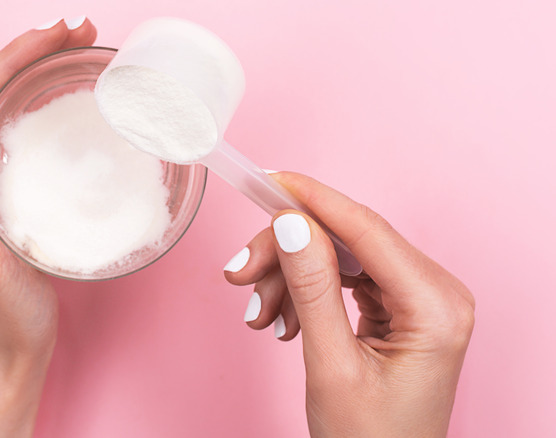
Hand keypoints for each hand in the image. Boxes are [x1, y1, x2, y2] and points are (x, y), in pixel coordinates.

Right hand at [224, 172, 474, 436]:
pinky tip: (281, 319)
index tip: (269, 180)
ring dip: (290, 279)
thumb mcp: (331, 365)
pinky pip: (343, 280)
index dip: (312, 200)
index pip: (366, 229)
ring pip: (339, 259)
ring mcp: (419, 301)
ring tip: (258, 316)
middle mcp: (436, 294)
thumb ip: (312, 289)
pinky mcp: (399, 309)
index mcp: (435, 307)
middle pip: (347, 241)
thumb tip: (292, 224)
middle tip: (239, 273)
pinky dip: (305, 294)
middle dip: (287, 254)